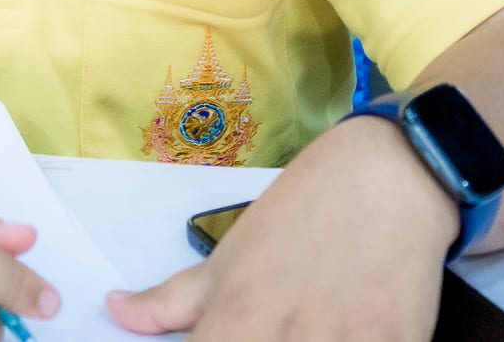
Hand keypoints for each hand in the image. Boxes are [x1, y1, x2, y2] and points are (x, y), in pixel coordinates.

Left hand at [107, 116, 456, 340]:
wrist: (388, 178)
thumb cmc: (300, 213)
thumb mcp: (228, 257)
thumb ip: (169, 301)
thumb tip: (115, 312)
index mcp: (234, 326)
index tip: (217, 339)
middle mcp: (283, 341)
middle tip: (269, 327)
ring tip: (306, 325)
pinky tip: (349, 329)